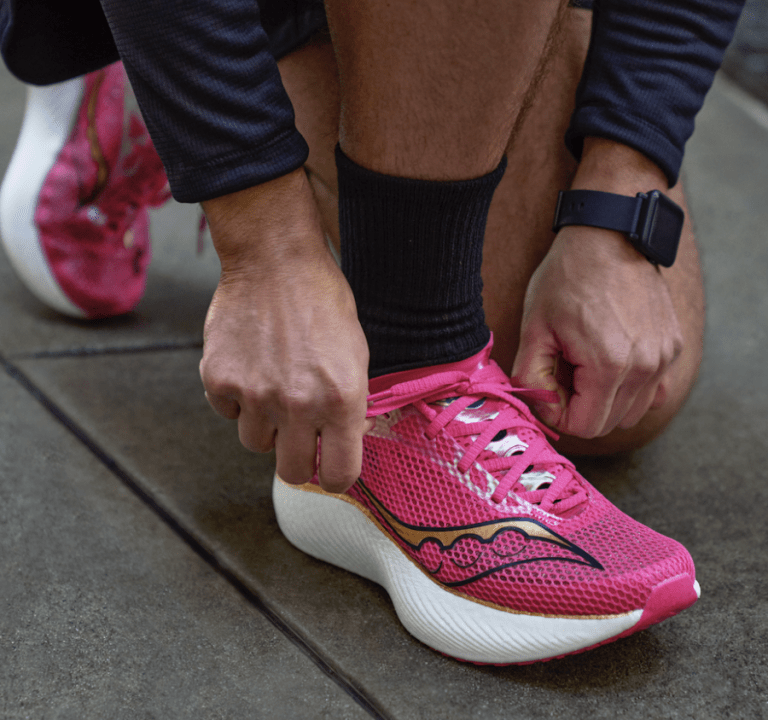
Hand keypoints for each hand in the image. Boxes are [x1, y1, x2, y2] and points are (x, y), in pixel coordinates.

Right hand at [199, 170, 369, 491]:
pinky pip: (228, 413)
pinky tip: (251, 365)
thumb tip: (346, 440)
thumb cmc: (323, 302)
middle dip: (299, 461)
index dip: (336, 477)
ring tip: (275, 386)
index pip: (340, 476)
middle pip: (292, 474)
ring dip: (267, 425)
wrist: (275, 262)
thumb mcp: (357, 354)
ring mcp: (254, 395)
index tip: (331, 467)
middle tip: (300, 437)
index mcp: (342, 401)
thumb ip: (351, 404)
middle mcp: (298, 405)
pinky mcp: (218, 380)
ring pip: (256, 444)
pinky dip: (238, 398)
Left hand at [511, 225, 682, 437]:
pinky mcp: (674, 346)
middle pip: (610, 424)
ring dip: (605, 400)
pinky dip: (630, 388)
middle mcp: (645, 367)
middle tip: (563, 373)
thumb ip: (530, 377)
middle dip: (580, 408)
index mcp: (608, 365)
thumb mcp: (535, 326)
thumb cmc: (568, 277)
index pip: (586, 427)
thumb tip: (539, 408)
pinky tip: (611, 361)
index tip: (547, 388)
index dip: (559, 415)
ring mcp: (664, 357)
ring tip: (585, 363)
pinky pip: (652, 390)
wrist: (610, 234)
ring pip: (633, 411)